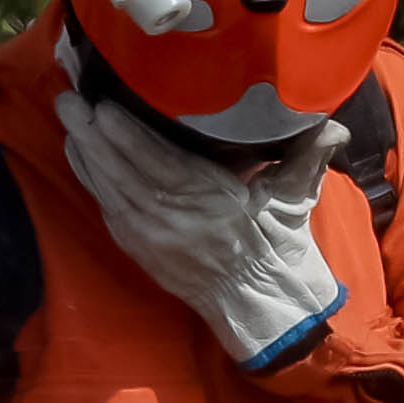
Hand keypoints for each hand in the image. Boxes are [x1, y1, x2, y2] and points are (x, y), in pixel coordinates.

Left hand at [61, 94, 347, 370]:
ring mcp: (152, 237)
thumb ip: (309, 155)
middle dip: (95, 135)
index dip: (130, 138)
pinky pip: (106, 206)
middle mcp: (176, 222)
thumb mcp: (295, 198)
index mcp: (213, 205)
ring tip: (68, 114)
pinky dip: (90, 177)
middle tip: (71, 99)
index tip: (106, 105)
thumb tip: (335, 125)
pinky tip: (77, 149)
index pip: (162, 167)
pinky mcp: (138, 246)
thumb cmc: (276, 244)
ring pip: (110, 188)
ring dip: (86, 151)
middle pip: (126, 173)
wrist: (260, 303)